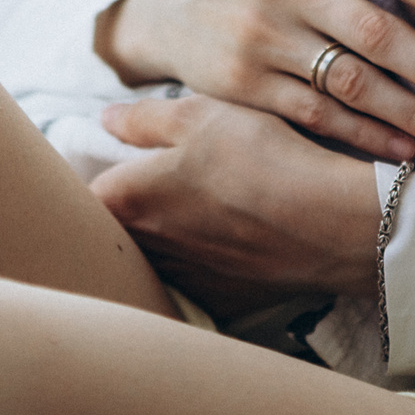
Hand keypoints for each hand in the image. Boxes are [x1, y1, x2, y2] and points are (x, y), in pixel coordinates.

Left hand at [91, 95, 377, 313]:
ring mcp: (183, 281)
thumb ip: (142, 118)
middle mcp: (146, 250)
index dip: (94, 170)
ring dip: (163, 236)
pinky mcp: (222, 300)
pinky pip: (195, 279)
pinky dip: (202, 261)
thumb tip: (106, 121)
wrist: (333, 222)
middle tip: (154, 180)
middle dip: (126, 207)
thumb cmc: (261, 157)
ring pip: (155, 256)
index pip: (81, 191)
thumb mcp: (197, 113)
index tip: (109, 159)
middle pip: (116, 229)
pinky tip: (230, 237)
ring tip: (198, 207)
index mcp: (126, 201)